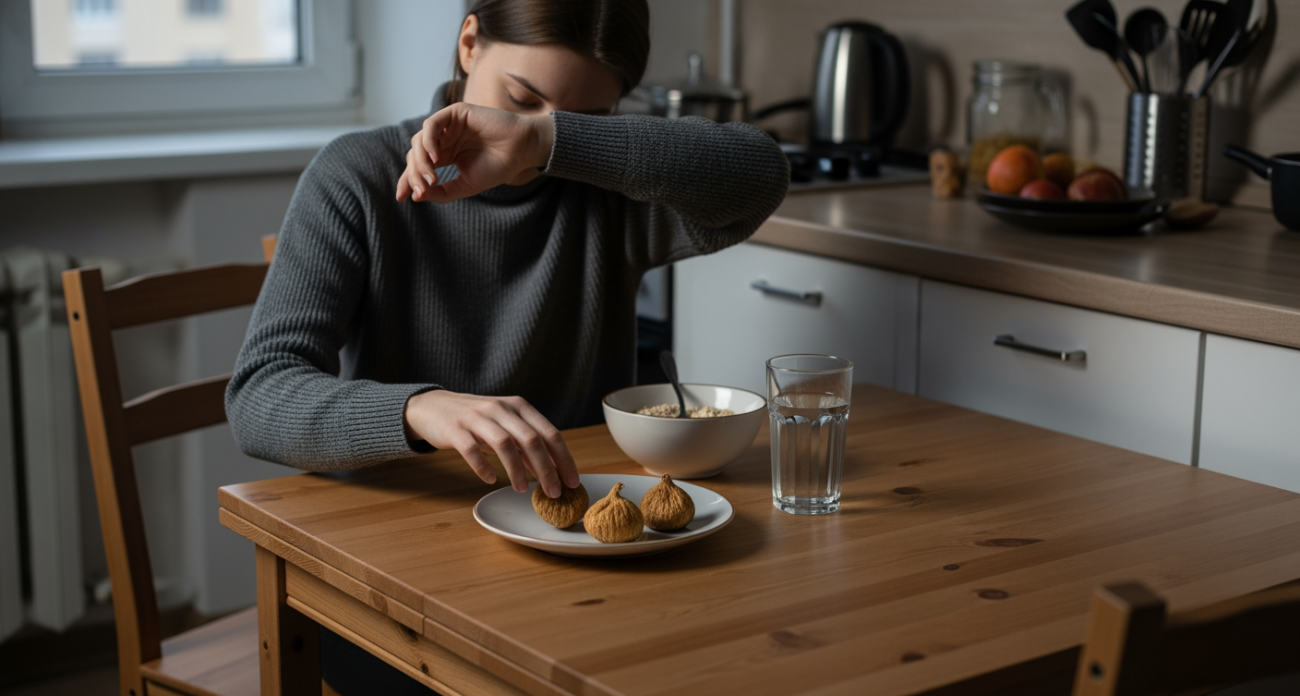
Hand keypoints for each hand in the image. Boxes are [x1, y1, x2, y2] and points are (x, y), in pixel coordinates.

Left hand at [395, 103, 553, 203]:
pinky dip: (429, 141)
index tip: (401, 198)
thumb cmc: (499, 166)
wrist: (521, 150)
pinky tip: (435, 157)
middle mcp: (444, 139)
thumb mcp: (466, 185)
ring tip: (431, 178)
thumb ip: (443, 192)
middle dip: (414, 173)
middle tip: (421, 190)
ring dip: (420, 161)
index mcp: (445, 155)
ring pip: (419, 141)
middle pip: (415, 154)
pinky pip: (431, 125)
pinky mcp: (455, 113)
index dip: (407, 180)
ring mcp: (448, 125)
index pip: (418, 166)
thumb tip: (417, 196)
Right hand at [403, 390, 578, 497]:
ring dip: (517, 470)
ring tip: (522, 489)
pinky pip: (472, 450)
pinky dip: (483, 467)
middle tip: (554, 492)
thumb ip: (526, 446)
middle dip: (546, 469)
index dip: (564, 459)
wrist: (433, 407)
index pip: (550, 433)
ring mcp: (477, 418)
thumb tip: (550, 472)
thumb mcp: (505, 427)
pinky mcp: (455, 429)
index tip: (572, 481)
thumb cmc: (476, 420)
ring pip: (505, 444)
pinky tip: (489, 479)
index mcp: (519, 407)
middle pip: (531, 440)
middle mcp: (501, 409)